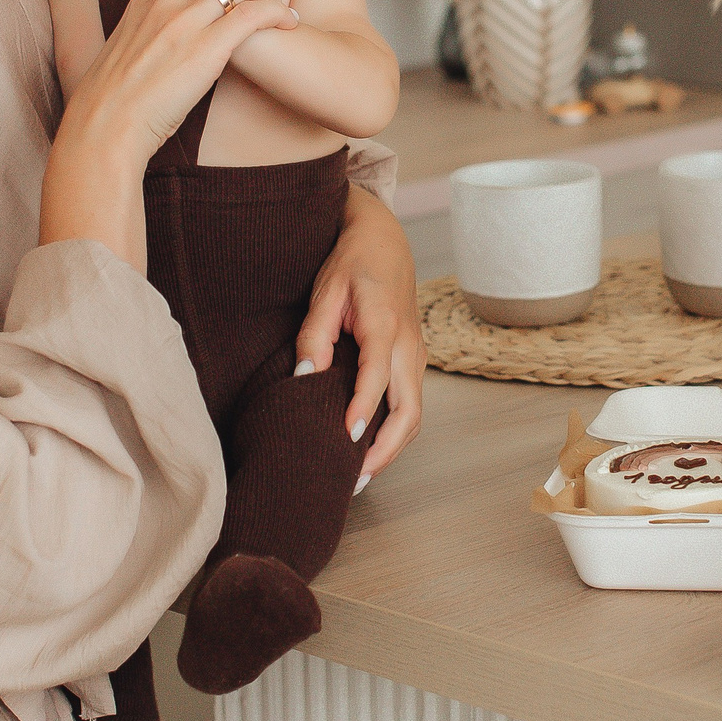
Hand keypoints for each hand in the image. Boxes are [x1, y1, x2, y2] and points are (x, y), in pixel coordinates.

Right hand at [41, 0, 297, 255]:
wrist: (105, 125)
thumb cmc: (117, 99)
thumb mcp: (129, 45)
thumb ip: (152, 26)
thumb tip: (170, 30)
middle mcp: (167, 0)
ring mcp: (186, 22)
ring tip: (281, 12)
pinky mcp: (206, 49)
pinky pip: (254, 13)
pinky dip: (278, 13)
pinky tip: (287, 25)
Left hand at [295, 187, 423, 489]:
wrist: (385, 241)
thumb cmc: (353, 263)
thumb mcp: (326, 290)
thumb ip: (315, 334)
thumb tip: (305, 377)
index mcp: (386, 326)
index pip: (377, 378)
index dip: (363, 410)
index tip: (346, 439)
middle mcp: (409, 346)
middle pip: (409, 411)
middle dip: (385, 450)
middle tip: (354, 480)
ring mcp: (416, 356)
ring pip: (414, 415)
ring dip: (392, 447)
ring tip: (360, 474)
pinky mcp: (414, 361)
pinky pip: (411, 405)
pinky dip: (395, 432)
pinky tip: (370, 447)